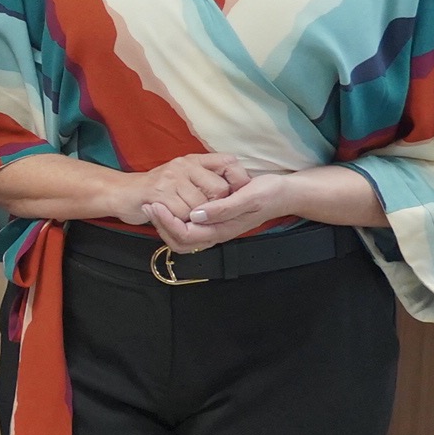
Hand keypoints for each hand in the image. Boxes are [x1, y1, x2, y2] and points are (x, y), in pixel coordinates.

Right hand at [113, 154, 248, 233]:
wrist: (122, 193)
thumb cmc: (157, 190)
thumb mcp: (184, 177)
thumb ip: (205, 179)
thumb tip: (235, 189)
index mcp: (194, 159)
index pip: (229, 162)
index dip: (238, 180)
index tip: (235, 195)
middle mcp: (184, 165)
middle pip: (218, 190)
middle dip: (214, 207)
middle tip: (204, 214)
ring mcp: (171, 178)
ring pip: (201, 205)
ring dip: (195, 218)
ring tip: (184, 217)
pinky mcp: (159, 193)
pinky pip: (182, 213)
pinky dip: (181, 221)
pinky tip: (173, 219)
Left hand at [145, 170, 296, 251]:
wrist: (284, 194)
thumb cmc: (269, 193)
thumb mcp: (248, 196)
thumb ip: (223, 208)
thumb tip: (195, 216)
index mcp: (222, 230)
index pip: (184, 234)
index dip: (166, 222)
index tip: (154, 204)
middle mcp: (215, 234)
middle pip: (178, 241)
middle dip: (160, 225)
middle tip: (148, 205)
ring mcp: (214, 230)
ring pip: (181, 237)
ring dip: (164, 223)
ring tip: (154, 205)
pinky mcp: (214, 223)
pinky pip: (188, 229)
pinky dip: (174, 220)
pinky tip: (169, 205)